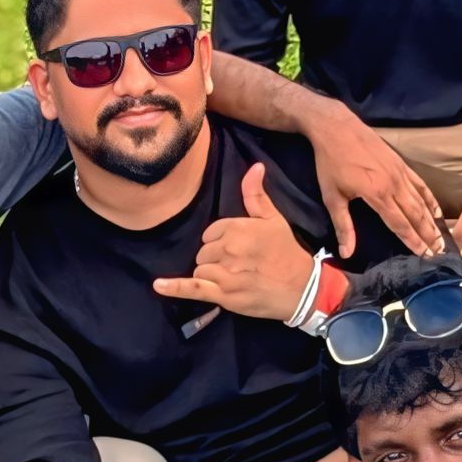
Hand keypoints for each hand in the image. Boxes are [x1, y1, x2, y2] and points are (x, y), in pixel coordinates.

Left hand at [152, 163, 317, 320]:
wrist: (302, 287)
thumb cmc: (287, 252)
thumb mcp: (274, 219)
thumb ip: (256, 194)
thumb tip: (255, 166)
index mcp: (237, 227)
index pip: (211, 232)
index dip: (222, 241)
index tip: (240, 249)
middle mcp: (228, 248)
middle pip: (203, 251)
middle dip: (216, 258)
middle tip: (241, 265)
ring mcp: (224, 273)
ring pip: (200, 269)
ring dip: (212, 274)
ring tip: (235, 279)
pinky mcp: (223, 294)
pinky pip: (192, 288)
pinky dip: (174, 287)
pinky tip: (158, 285)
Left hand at [296, 97, 443, 256]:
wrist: (336, 128)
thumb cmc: (331, 163)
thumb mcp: (332, 197)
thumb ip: (343, 226)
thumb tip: (346, 253)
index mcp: (377, 194)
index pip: (400, 224)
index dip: (413, 242)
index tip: (425, 256)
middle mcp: (394, 184)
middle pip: (416, 215)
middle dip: (429, 235)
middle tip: (440, 253)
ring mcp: (400, 172)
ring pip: (421, 201)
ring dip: (432, 221)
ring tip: (442, 238)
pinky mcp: (401, 163)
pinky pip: (420, 184)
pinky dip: (430, 199)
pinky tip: (436, 210)